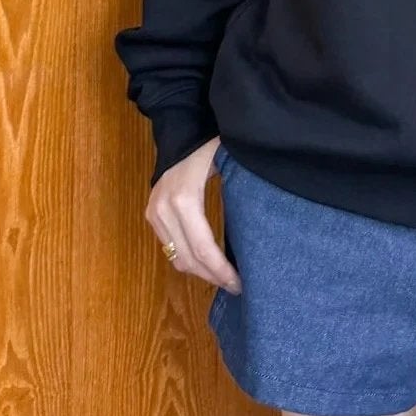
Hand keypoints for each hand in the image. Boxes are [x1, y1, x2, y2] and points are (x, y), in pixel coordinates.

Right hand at [145, 136, 241, 292]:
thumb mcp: (230, 165)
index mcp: (184, 199)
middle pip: (188, 260)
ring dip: (200, 272)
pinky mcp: (151, 214)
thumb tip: (265, 230)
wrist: (181, 130)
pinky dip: (188, 259)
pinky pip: (169, 248)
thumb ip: (242, 193)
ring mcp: (154, 213)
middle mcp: (164, 210)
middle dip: (213, 277)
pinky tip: (208, 263)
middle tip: (236, 286)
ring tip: (224, 278)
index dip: (222, 272)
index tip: (241, 283)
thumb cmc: (211, 146)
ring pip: (176, 258)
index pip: (204, 249)